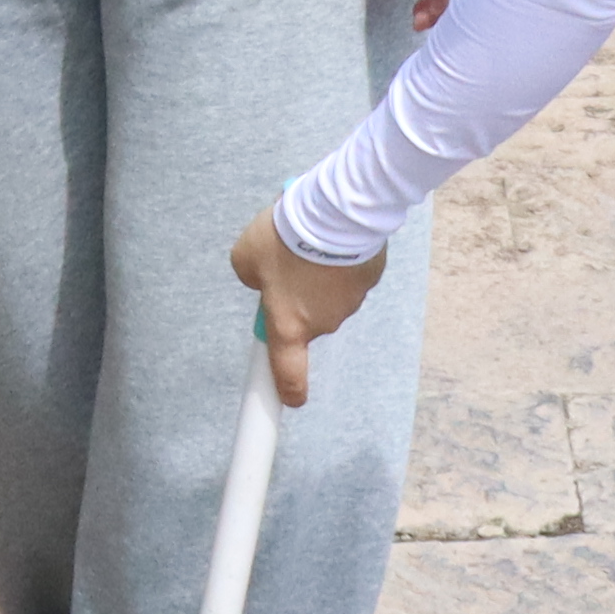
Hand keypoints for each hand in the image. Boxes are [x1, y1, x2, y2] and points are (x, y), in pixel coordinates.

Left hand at [228, 206, 384, 409]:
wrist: (336, 213)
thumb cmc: (285, 240)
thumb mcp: (245, 257)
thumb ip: (250, 277)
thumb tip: (263, 279)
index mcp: (289, 326)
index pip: (288, 373)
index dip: (288, 390)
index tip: (291, 400)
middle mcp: (322, 323)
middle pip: (307, 321)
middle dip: (297, 299)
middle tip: (286, 264)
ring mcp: (350, 303)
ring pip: (329, 297)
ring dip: (319, 279)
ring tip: (311, 243)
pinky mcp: (369, 279)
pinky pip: (349, 276)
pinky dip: (341, 264)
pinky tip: (333, 239)